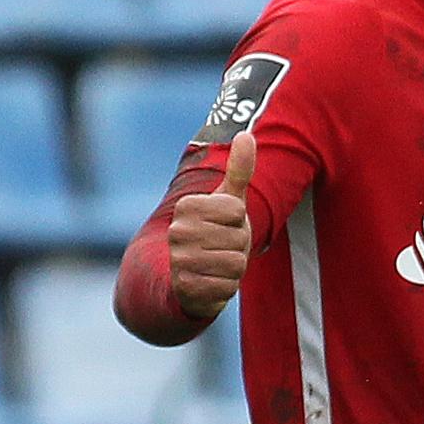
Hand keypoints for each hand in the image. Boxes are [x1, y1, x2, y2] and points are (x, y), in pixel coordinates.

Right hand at [166, 128, 254, 322]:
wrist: (188, 278)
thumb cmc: (215, 233)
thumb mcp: (228, 201)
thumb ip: (239, 170)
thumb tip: (246, 134)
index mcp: (187, 206)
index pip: (237, 210)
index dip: (238, 222)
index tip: (224, 225)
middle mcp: (178, 231)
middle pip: (239, 238)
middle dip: (237, 247)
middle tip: (221, 249)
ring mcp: (179, 261)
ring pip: (236, 264)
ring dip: (233, 269)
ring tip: (217, 266)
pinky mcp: (185, 289)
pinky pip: (227, 288)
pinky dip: (225, 289)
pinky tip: (211, 284)